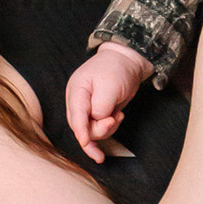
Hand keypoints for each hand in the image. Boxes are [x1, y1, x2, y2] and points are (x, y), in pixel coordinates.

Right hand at [66, 43, 153, 163]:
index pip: (75, 116)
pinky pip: (99, 128)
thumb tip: (97, 120)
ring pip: (91, 130)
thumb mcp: (110, 86)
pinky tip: (117, 118)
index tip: (85, 142)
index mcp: (76, 91)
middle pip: (81, 127)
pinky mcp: (96, 113)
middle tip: (115, 119)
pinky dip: (109, 128)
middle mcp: (78, 101)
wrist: (126, 61)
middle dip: (99, 130)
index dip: (80, 131)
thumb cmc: (116, 69)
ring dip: (107, 128)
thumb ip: (101, 106)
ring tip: (119, 114)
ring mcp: (86, 108)